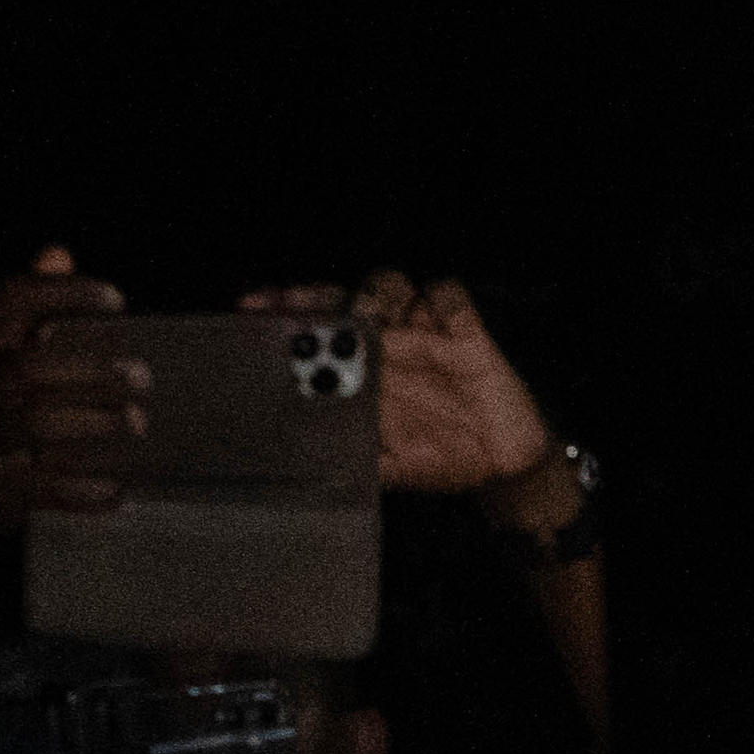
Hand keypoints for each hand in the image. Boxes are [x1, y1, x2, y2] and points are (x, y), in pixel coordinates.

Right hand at [0, 246, 146, 532]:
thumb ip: (25, 310)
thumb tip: (58, 253)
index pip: (10, 305)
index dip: (64, 295)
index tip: (118, 301)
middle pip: (27, 368)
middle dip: (90, 370)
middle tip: (143, 376)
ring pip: (34, 424)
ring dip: (94, 422)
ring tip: (139, 422)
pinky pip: (42, 488)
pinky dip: (83, 492)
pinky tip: (118, 490)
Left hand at [245, 268, 556, 502]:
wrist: (500, 471)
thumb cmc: (438, 462)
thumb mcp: (384, 468)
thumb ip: (345, 453)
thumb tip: (296, 455)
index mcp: (360, 370)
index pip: (315, 327)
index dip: (285, 312)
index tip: (253, 306)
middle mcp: (387, 344)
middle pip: (345, 295)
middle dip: (322, 294)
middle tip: (309, 307)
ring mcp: (425, 334)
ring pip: (393, 282)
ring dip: (377, 293)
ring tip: (374, 320)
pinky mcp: (468, 334)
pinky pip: (450, 296)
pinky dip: (440, 300)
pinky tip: (434, 323)